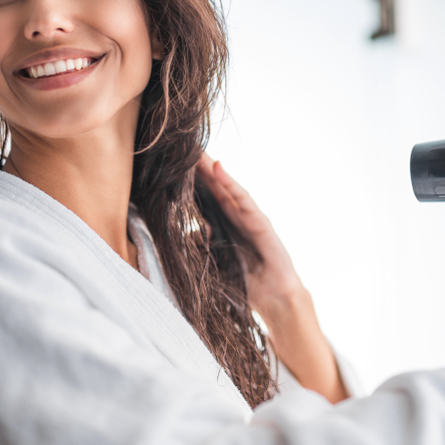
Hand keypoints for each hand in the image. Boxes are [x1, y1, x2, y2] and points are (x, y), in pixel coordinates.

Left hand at [195, 154, 305, 322]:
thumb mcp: (213, 263)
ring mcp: (249, 217)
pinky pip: (243, 199)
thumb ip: (200, 245)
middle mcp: (235, 217)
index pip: (202, 198)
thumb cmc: (245, 283)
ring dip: (211, 168)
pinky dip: (230, 182)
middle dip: (198, 168)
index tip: (169, 164)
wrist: (274, 299)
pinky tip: (218, 168)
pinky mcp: (261, 221)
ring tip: (196, 149)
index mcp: (223, 226)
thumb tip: (183, 231)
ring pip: (226, 187)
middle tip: (181, 145)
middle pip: (213, 187)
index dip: (188, 182)